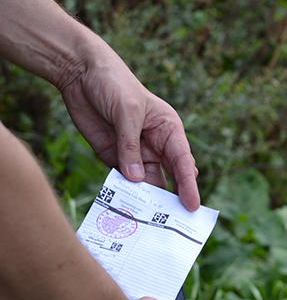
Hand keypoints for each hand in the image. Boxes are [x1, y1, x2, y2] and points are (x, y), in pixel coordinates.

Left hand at [59, 54, 199, 210]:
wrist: (81, 74)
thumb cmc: (114, 84)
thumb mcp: (126, 111)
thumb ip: (130, 145)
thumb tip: (136, 179)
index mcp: (168, 129)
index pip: (183, 160)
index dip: (189, 184)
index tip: (192, 206)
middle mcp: (156, 143)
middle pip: (168, 177)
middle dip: (171, 198)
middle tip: (173, 224)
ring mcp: (135, 152)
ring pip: (146, 183)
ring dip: (145, 199)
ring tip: (146, 222)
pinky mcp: (114, 156)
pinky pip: (122, 180)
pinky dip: (123, 194)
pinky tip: (123, 208)